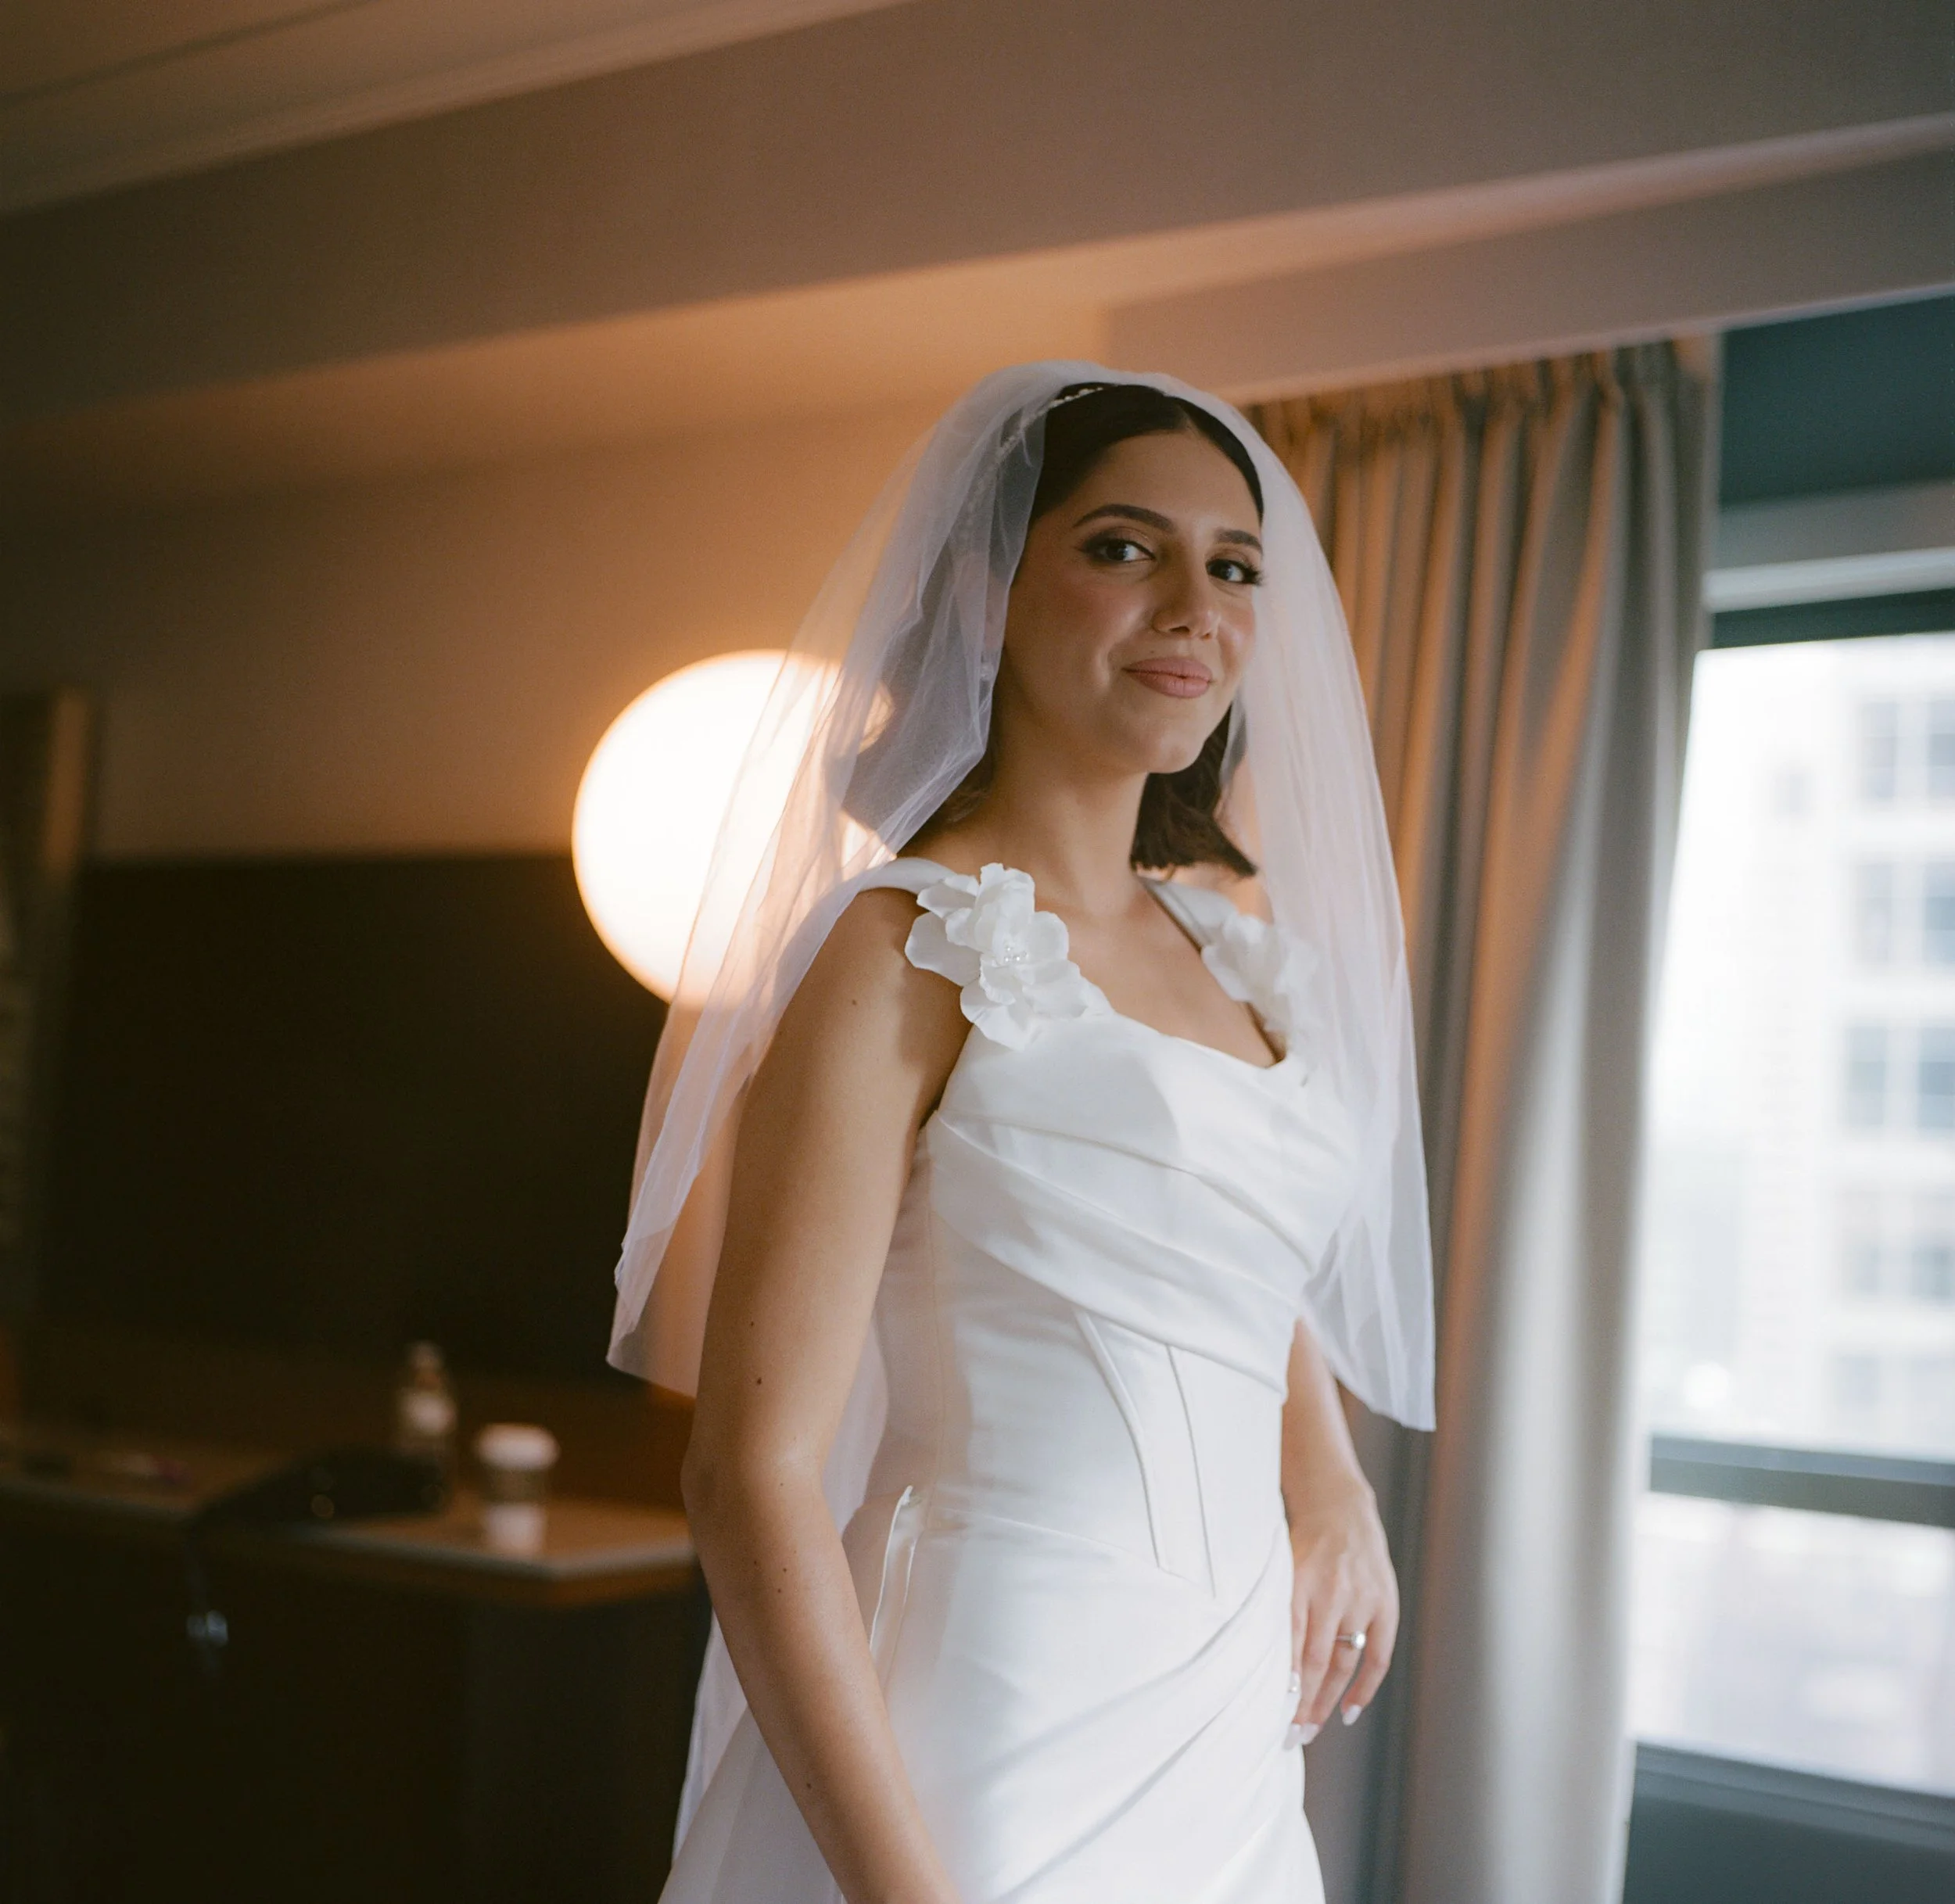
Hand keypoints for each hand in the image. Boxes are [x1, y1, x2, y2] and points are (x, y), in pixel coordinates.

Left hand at [1285, 1479, 1396, 1742]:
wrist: (1339, 1505)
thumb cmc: (1298, 1541)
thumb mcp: (1276, 1563)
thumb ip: (1269, 1604)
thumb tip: (1247, 1654)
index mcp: (1297, 1581)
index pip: (1289, 1643)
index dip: (1283, 1682)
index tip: (1271, 1715)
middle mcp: (1331, 1592)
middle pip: (1315, 1660)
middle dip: (1302, 1702)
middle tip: (1289, 1736)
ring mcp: (1361, 1599)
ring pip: (1344, 1661)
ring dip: (1328, 1700)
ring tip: (1312, 1729)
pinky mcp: (1384, 1603)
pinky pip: (1378, 1655)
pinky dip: (1365, 1686)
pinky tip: (1350, 1711)